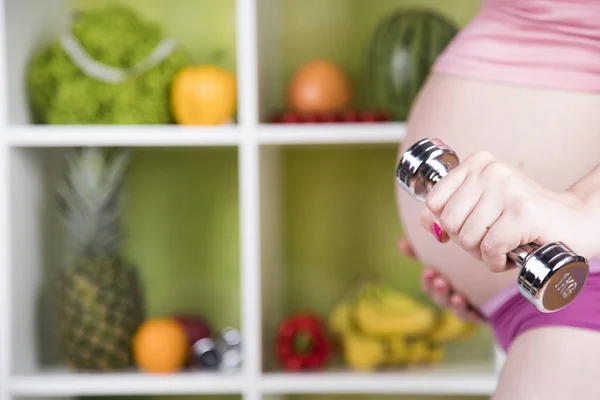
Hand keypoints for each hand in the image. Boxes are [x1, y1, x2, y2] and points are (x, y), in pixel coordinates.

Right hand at [397, 237, 483, 321]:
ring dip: (453, 303)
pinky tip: (472, 310)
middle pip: (440, 298)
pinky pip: (474, 318)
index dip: (427, 281)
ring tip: (456, 296)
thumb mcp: (444, 257)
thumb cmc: (460, 269)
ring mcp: (464, 308)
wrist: (492, 286)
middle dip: (439, 291)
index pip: (429, 285)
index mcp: (439, 285)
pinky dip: (471, 314)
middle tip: (440, 281)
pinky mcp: (480, 315)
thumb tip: (401, 242)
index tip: (429, 271)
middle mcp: (450, 298)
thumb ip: (422, 251)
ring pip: (455, 308)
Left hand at [419, 151, 594, 271]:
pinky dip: (496, 261)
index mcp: (478, 163)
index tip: (472, 226)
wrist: (575, 224)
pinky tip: (511, 255)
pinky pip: (489, 248)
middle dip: (466, 242)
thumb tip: (424, 220)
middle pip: (448, 222)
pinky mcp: (523, 213)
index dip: (448, 224)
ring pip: (467, 238)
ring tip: (504, 246)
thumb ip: (448, 209)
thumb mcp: (481, 207)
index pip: (434, 202)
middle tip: (491, 240)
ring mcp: (507, 190)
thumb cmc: (523, 218)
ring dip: (483, 254)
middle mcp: (491, 170)